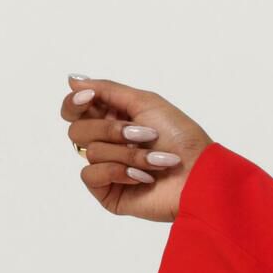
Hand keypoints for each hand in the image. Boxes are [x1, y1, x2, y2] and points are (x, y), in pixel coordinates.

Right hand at [60, 75, 211, 222]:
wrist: (200, 175)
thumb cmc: (181, 138)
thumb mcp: (145, 102)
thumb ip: (107, 90)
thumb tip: (72, 79)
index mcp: (113, 119)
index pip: (74, 109)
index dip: (74, 102)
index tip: (89, 98)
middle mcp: (107, 144)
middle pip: (77, 130)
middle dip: (111, 130)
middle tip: (144, 134)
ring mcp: (107, 170)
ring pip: (90, 151)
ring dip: (128, 154)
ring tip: (156, 162)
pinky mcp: (108, 193)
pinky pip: (91, 175)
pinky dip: (119, 172)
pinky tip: (143, 178)